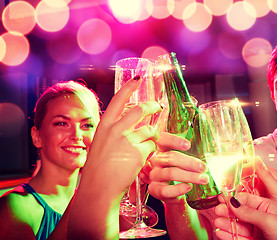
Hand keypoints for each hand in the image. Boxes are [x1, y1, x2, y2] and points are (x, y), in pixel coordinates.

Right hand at [68, 77, 161, 239]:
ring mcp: (128, 140)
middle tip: (158, 107)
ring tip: (144, 147)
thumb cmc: (97, 169)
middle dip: (153, 106)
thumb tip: (121, 123)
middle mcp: (116, 129)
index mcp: (104, 125)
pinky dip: (150, 152)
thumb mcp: (98, 144)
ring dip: (152, 137)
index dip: (130, 87)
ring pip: (150, 131)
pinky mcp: (139, 152)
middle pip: (141, 110)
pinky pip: (152, 147)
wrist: (99, 188)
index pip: (118, 99)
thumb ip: (110, 132)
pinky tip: (141, 160)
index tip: (138, 78)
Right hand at [147, 132, 208, 203]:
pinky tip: (188, 187)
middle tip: (203, 167)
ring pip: (170, 173)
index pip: (163, 140)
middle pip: (170, 158)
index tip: (188, 145)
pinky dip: (178, 188)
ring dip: (189, 176)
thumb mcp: (183, 162)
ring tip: (203, 179)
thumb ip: (190, 155)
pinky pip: (166, 190)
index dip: (173, 141)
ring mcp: (154, 175)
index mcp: (162, 150)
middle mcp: (156, 161)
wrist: (173, 194)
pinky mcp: (154, 190)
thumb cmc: (180, 173)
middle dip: (189, 162)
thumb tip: (209, 153)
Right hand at [213, 157, 276, 239]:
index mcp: (271, 206)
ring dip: (227, 223)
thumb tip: (235, 200)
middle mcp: (265, 217)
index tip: (223, 196)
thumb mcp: (271, 219)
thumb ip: (250, 210)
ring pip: (239, 225)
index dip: (235, 196)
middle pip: (242, 211)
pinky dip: (230, 235)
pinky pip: (240, 237)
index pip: (248, 198)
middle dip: (228, 210)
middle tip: (217, 209)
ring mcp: (260, 231)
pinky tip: (222, 233)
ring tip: (217, 222)